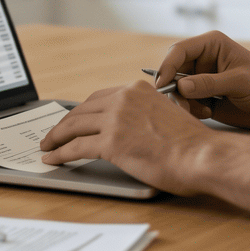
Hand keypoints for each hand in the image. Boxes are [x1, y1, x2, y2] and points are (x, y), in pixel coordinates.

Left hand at [39, 81, 217, 194]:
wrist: (202, 156)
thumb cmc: (192, 144)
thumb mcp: (167, 116)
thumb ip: (146, 116)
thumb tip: (135, 129)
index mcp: (137, 90)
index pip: (99, 98)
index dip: (82, 111)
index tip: (74, 120)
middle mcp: (124, 99)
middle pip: (82, 110)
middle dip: (64, 123)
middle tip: (53, 135)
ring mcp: (115, 119)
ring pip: (74, 127)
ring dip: (56, 138)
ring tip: (48, 147)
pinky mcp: (110, 142)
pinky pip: (75, 148)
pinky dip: (60, 154)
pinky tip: (53, 160)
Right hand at [154, 31, 249, 130]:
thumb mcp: (240, 82)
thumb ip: (210, 83)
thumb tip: (181, 86)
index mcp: (211, 45)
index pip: (179, 51)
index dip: (167, 66)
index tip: (163, 85)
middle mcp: (203, 60)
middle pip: (173, 71)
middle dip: (175, 89)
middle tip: (182, 106)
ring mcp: (202, 79)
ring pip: (177, 89)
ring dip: (184, 102)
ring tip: (203, 110)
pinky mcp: (203, 96)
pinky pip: (186, 102)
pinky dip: (192, 110)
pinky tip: (209, 112)